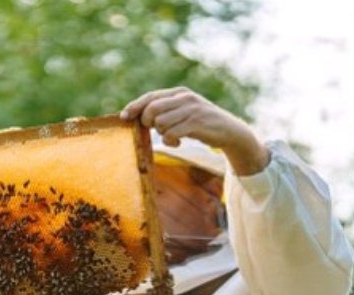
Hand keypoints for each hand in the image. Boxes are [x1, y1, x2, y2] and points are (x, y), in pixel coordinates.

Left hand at [120, 87, 269, 175]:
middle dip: (148, 123)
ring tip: (173, 136)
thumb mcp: (184, 111)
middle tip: (157, 130)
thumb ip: (166, 110)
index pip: (151, 96)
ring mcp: (191, 109)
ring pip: (160, 123)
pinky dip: (171, 141)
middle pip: (152, 109)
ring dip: (162, 134)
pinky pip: (171, 134)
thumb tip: (140, 117)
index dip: (135, 106)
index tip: (123, 116)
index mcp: (179, 92)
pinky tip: (178, 142)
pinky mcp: (196, 123)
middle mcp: (184, 97)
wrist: (229, 131)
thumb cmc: (201, 123)